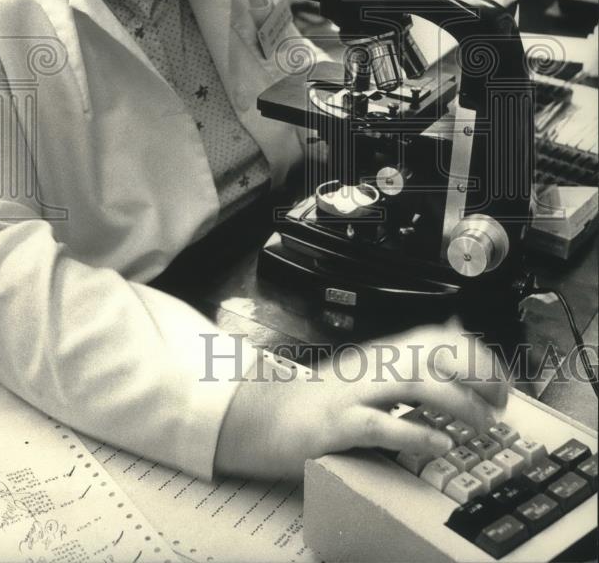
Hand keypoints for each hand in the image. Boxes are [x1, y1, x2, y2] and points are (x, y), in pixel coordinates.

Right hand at [215, 322, 507, 479]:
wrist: (272, 415)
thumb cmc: (328, 397)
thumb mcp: (375, 367)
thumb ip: (412, 352)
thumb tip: (456, 330)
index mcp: (385, 352)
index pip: (440, 339)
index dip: (477, 357)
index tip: (502, 383)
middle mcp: (374, 365)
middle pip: (433, 355)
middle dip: (475, 375)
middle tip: (500, 403)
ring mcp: (356, 393)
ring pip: (413, 384)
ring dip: (455, 403)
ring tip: (481, 424)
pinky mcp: (339, 425)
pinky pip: (381, 426)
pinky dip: (415, 434)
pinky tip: (439, 443)